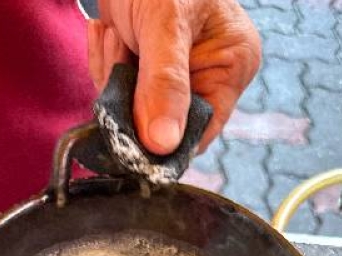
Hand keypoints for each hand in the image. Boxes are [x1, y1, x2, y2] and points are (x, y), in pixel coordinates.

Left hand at [88, 0, 260, 154]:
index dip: (169, 135)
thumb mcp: (164, 25)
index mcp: (234, 64)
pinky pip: (124, 89)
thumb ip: (165, 84)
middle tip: (123, 50)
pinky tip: (111, 32)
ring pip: (139, 108)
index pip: (205, 126)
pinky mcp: (150, 65)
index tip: (134, 127)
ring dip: (115, 75)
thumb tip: (163, 144)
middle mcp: (211, 72)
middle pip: (168, 120)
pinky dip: (107, 65)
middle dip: (134, 96)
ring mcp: (180, 70)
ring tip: (117, 32)